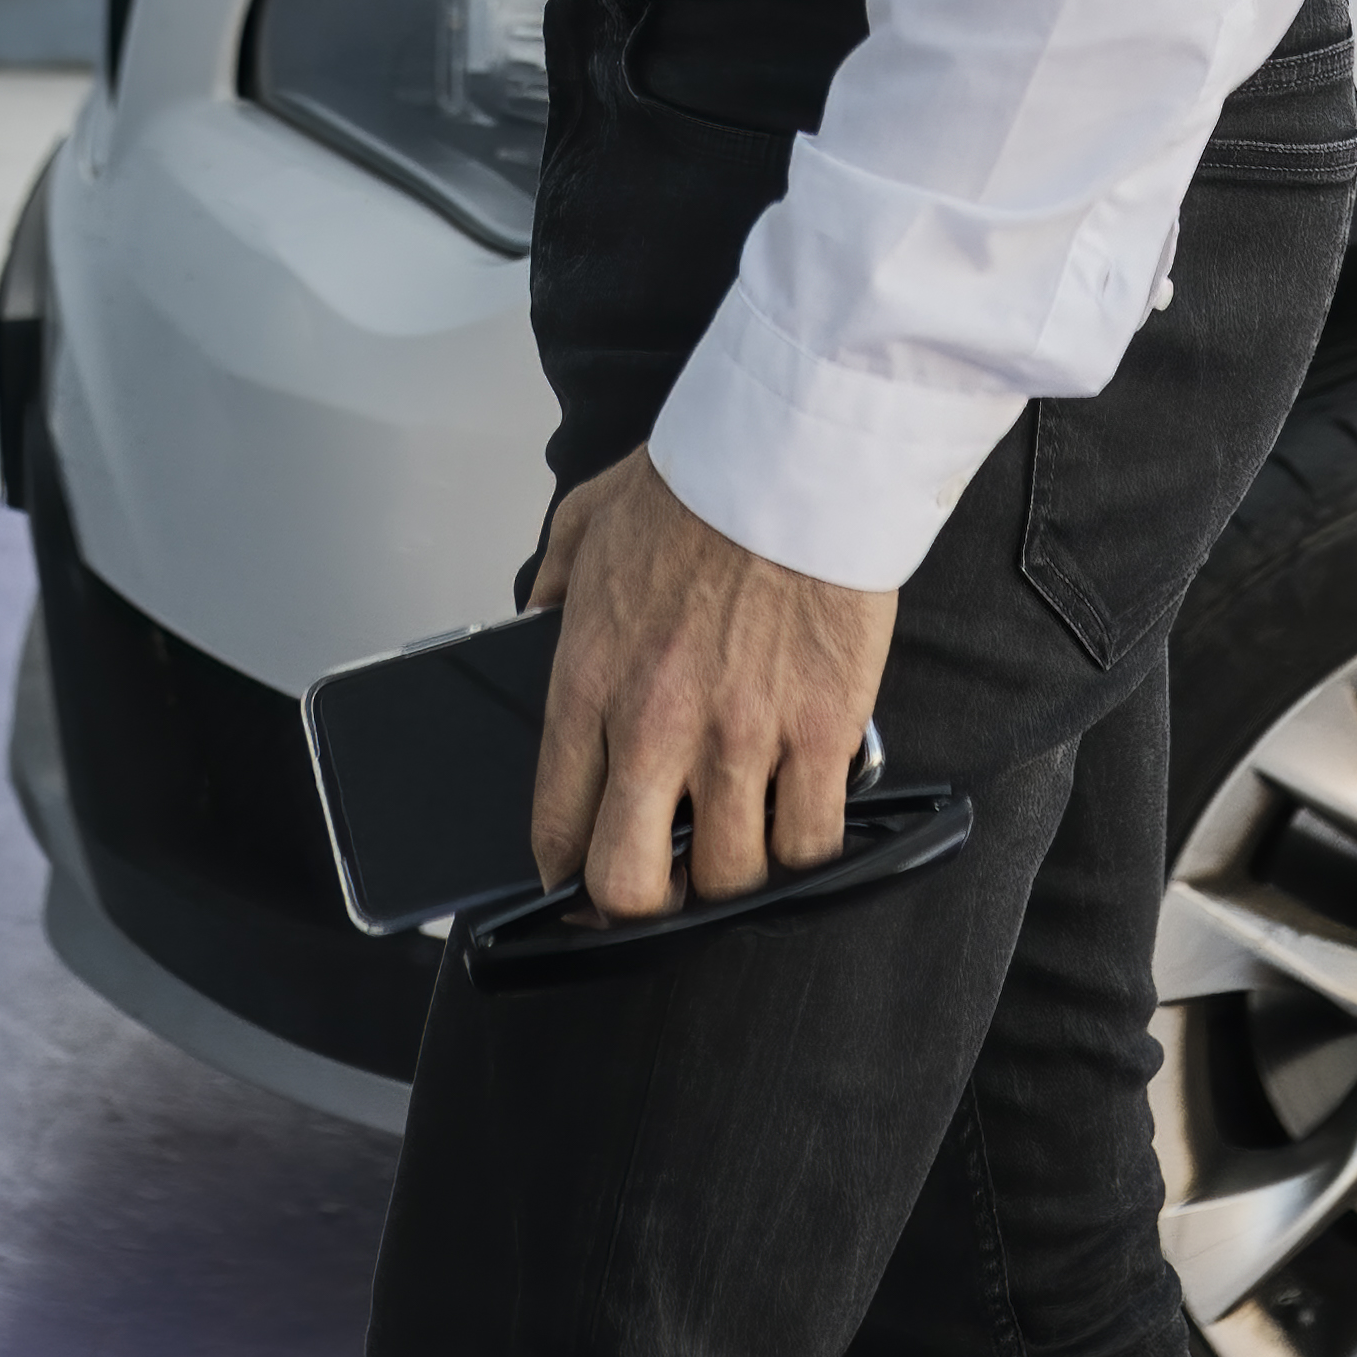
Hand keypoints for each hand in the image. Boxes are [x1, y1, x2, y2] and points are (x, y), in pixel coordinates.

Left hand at [521, 450, 896, 920]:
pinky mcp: (821, 733)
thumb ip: (550, 585)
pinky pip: (810, 841)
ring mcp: (744, 738)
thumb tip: (534, 620)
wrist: (797, 453)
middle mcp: (659, 726)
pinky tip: (798, 819)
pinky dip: (804, 847)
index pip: (556, 827)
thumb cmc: (699, 482)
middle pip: (632, 885)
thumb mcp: (585, 522)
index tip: (576, 883)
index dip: (562, 878)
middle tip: (660, 881)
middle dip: (640, 902)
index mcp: (590, 682)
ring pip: (729, 877)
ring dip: (730, 872)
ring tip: (737, 840)